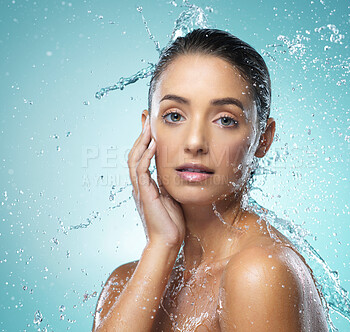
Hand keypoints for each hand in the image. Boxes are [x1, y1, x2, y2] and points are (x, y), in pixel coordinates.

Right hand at [127, 116, 184, 247]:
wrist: (167, 243)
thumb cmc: (171, 223)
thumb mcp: (171, 197)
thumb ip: (168, 184)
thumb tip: (174, 171)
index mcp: (146, 185)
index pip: (142, 157)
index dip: (144, 140)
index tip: (149, 125)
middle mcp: (140, 185)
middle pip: (135, 153)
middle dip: (141, 134)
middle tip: (145, 117)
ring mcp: (140, 189)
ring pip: (135, 159)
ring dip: (142, 141)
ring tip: (148, 125)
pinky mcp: (144, 195)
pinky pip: (141, 171)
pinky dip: (146, 156)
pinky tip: (152, 145)